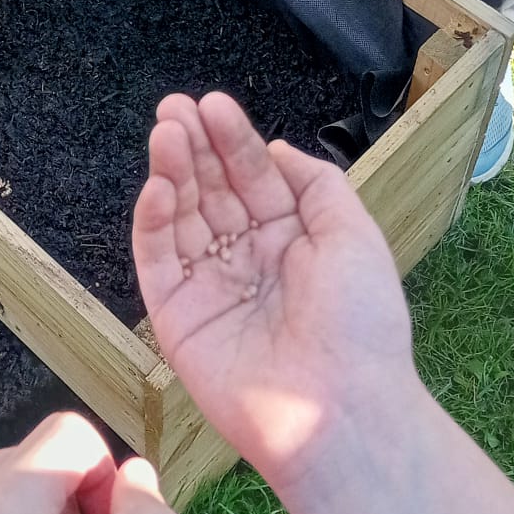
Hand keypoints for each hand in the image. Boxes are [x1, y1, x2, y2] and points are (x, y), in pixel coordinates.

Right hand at [134, 92, 415, 507]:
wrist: (342, 409)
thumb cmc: (360, 322)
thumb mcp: (354, 234)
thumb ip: (314, 184)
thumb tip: (275, 148)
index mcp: (290, 241)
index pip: (253, 178)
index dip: (233, 140)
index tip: (212, 104)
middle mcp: (247, 260)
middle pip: (211, 192)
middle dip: (194, 146)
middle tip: (174, 107)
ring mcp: (210, 289)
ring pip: (181, 219)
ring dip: (171, 172)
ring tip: (165, 131)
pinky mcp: (178, 320)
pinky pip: (158, 264)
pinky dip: (153, 223)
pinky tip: (158, 186)